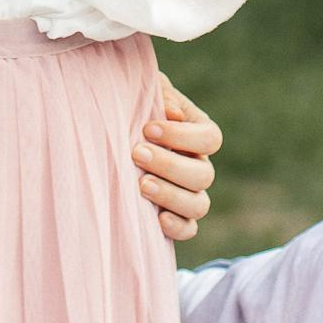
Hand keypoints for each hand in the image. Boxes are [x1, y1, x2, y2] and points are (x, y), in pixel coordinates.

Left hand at [134, 82, 222, 242]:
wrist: (112, 135)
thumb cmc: (132, 108)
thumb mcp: (144, 93)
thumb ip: (160, 96)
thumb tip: (173, 114)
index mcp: (199, 133)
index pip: (210, 139)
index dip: (182, 136)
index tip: (148, 129)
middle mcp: (200, 165)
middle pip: (204, 174)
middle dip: (169, 165)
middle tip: (136, 154)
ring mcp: (191, 194)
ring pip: (199, 204)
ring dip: (171, 195)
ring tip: (140, 185)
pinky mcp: (177, 217)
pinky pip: (188, 229)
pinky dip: (177, 226)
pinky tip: (157, 218)